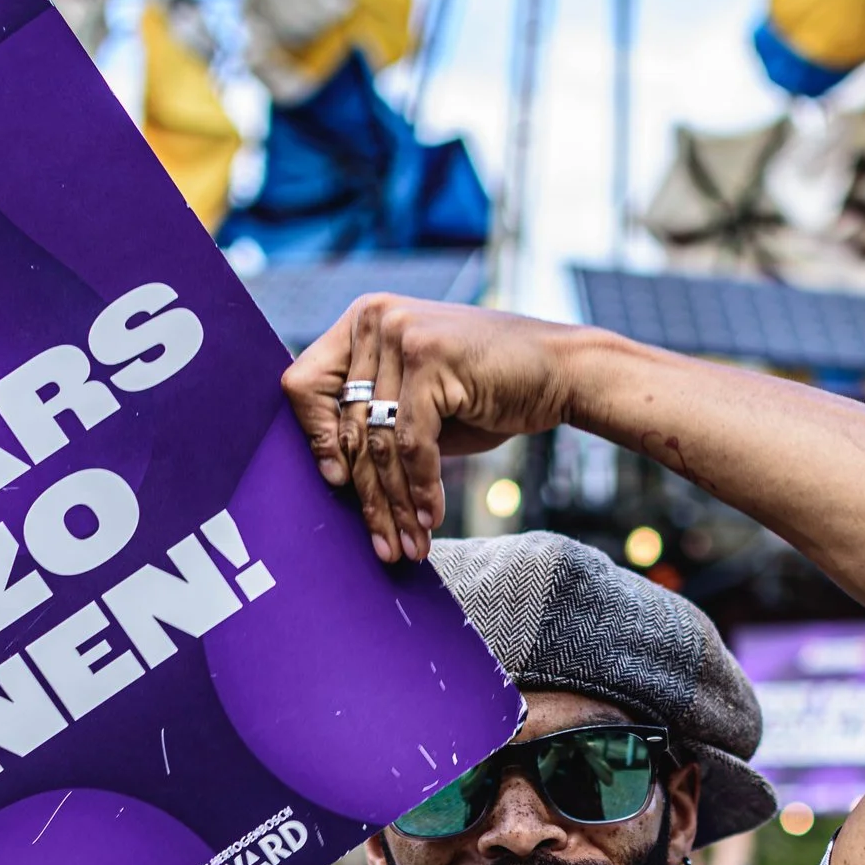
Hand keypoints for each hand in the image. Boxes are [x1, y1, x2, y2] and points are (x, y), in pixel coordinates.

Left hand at [281, 296, 584, 563]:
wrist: (561, 370)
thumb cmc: (486, 390)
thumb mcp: (415, 401)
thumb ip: (371, 420)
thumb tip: (328, 472)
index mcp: (361, 321)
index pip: (304, 385)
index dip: (316, 439)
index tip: (334, 483)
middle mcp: (374, 319)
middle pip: (347, 425)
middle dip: (369, 495)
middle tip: (383, 544)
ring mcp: (401, 333)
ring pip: (379, 442)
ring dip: (396, 504)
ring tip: (408, 545)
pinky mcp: (430, 357)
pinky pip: (412, 442)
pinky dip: (422, 488)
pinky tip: (432, 520)